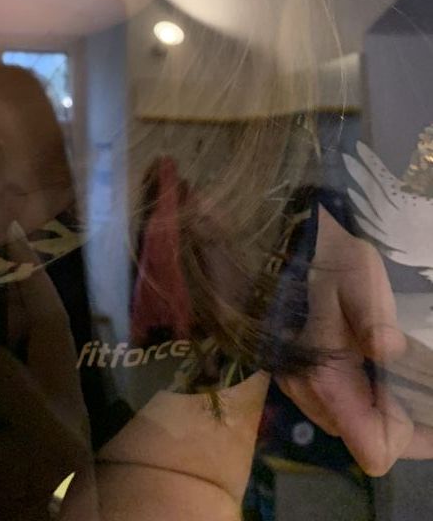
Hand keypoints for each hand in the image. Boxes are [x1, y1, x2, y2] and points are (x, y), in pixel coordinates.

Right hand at [276, 205, 432, 474]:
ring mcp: (292, 383)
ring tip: (394, 373)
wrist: (272, 239)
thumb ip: (374, 318)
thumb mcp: (359, 278)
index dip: (412, 441)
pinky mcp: (286, 370)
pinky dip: (351, 392)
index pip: (374, 450)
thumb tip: (388, 348)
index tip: (431, 413)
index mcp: (327, 378)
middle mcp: (306, 392)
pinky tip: (360, 359)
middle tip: (420, 386)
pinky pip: (326, 400)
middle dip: (397, 420)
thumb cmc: (321, 258)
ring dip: (372, 406)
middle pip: (362, 437)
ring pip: (344, 420)